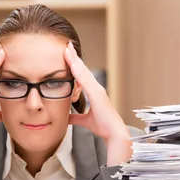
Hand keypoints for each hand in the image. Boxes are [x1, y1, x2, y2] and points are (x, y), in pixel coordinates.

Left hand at [64, 42, 131, 165]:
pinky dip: (79, 71)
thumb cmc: (103, 127)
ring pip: (84, 72)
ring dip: (75, 60)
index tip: (67, 55)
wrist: (114, 133)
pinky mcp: (98, 94)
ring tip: (68, 49)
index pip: (82, 76)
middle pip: (83, 70)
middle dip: (74, 57)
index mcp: (94, 93)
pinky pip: (86, 80)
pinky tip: (72, 64)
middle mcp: (96, 89)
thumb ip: (75, 118)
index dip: (74, 65)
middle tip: (67, 45)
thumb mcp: (85, 121)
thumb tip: (66, 117)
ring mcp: (97, 90)